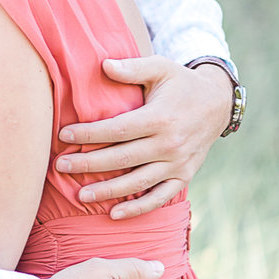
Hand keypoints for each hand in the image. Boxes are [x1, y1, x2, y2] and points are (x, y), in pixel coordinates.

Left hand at [55, 58, 232, 218]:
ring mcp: (178, 163)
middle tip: (60, 166)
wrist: (218, 103)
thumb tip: (103, 65)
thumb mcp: (160, 68)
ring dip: (109, 191)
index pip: (118, 130)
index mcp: (160, 118)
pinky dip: (139, 208)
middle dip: (89, 163)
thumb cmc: (180, 83)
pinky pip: (161, 196)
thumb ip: (132, 68)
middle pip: (123, 158)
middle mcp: (169, 144)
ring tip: (80, 195)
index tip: (64, 135)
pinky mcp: (184, 175)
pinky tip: (115, 214)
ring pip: (138, 182)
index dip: (89, 134)